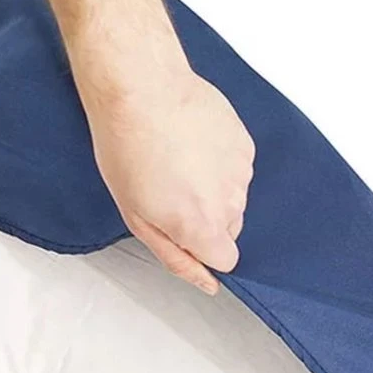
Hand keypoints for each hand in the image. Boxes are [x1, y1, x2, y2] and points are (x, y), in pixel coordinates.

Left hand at [85, 68, 254, 294]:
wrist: (141, 88)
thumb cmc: (127, 150)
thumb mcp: (138, 218)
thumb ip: (178, 258)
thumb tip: (208, 283)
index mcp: (202, 227)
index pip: (226, 260)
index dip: (202, 249)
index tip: (180, 229)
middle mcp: (230, 202)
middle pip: (229, 229)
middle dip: (204, 220)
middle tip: (169, 191)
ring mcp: (241, 171)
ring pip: (233, 198)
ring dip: (212, 189)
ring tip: (178, 163)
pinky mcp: (244, 143)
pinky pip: (237, 169)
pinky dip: (219, 164)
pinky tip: (192, 145)